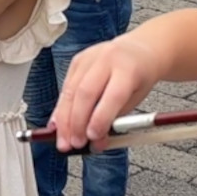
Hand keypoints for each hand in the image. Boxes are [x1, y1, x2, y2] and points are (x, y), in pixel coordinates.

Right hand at [49, 34, 163, 152]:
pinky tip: (58, 124)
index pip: (113, 96)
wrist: (138, 51)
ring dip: (64, 119)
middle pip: (85, 92)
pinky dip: (61, 108)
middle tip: (74, 143)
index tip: (92, 138)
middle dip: (76, 122)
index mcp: (129, 70)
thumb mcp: (135, 100)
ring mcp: (89, 57)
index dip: (100, 118)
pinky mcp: (77, 60)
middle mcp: (107, 59)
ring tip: (63, 140)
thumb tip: (96, 143)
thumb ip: (115, 120)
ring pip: (70, 90)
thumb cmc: (138, 77)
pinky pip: (66, 87)